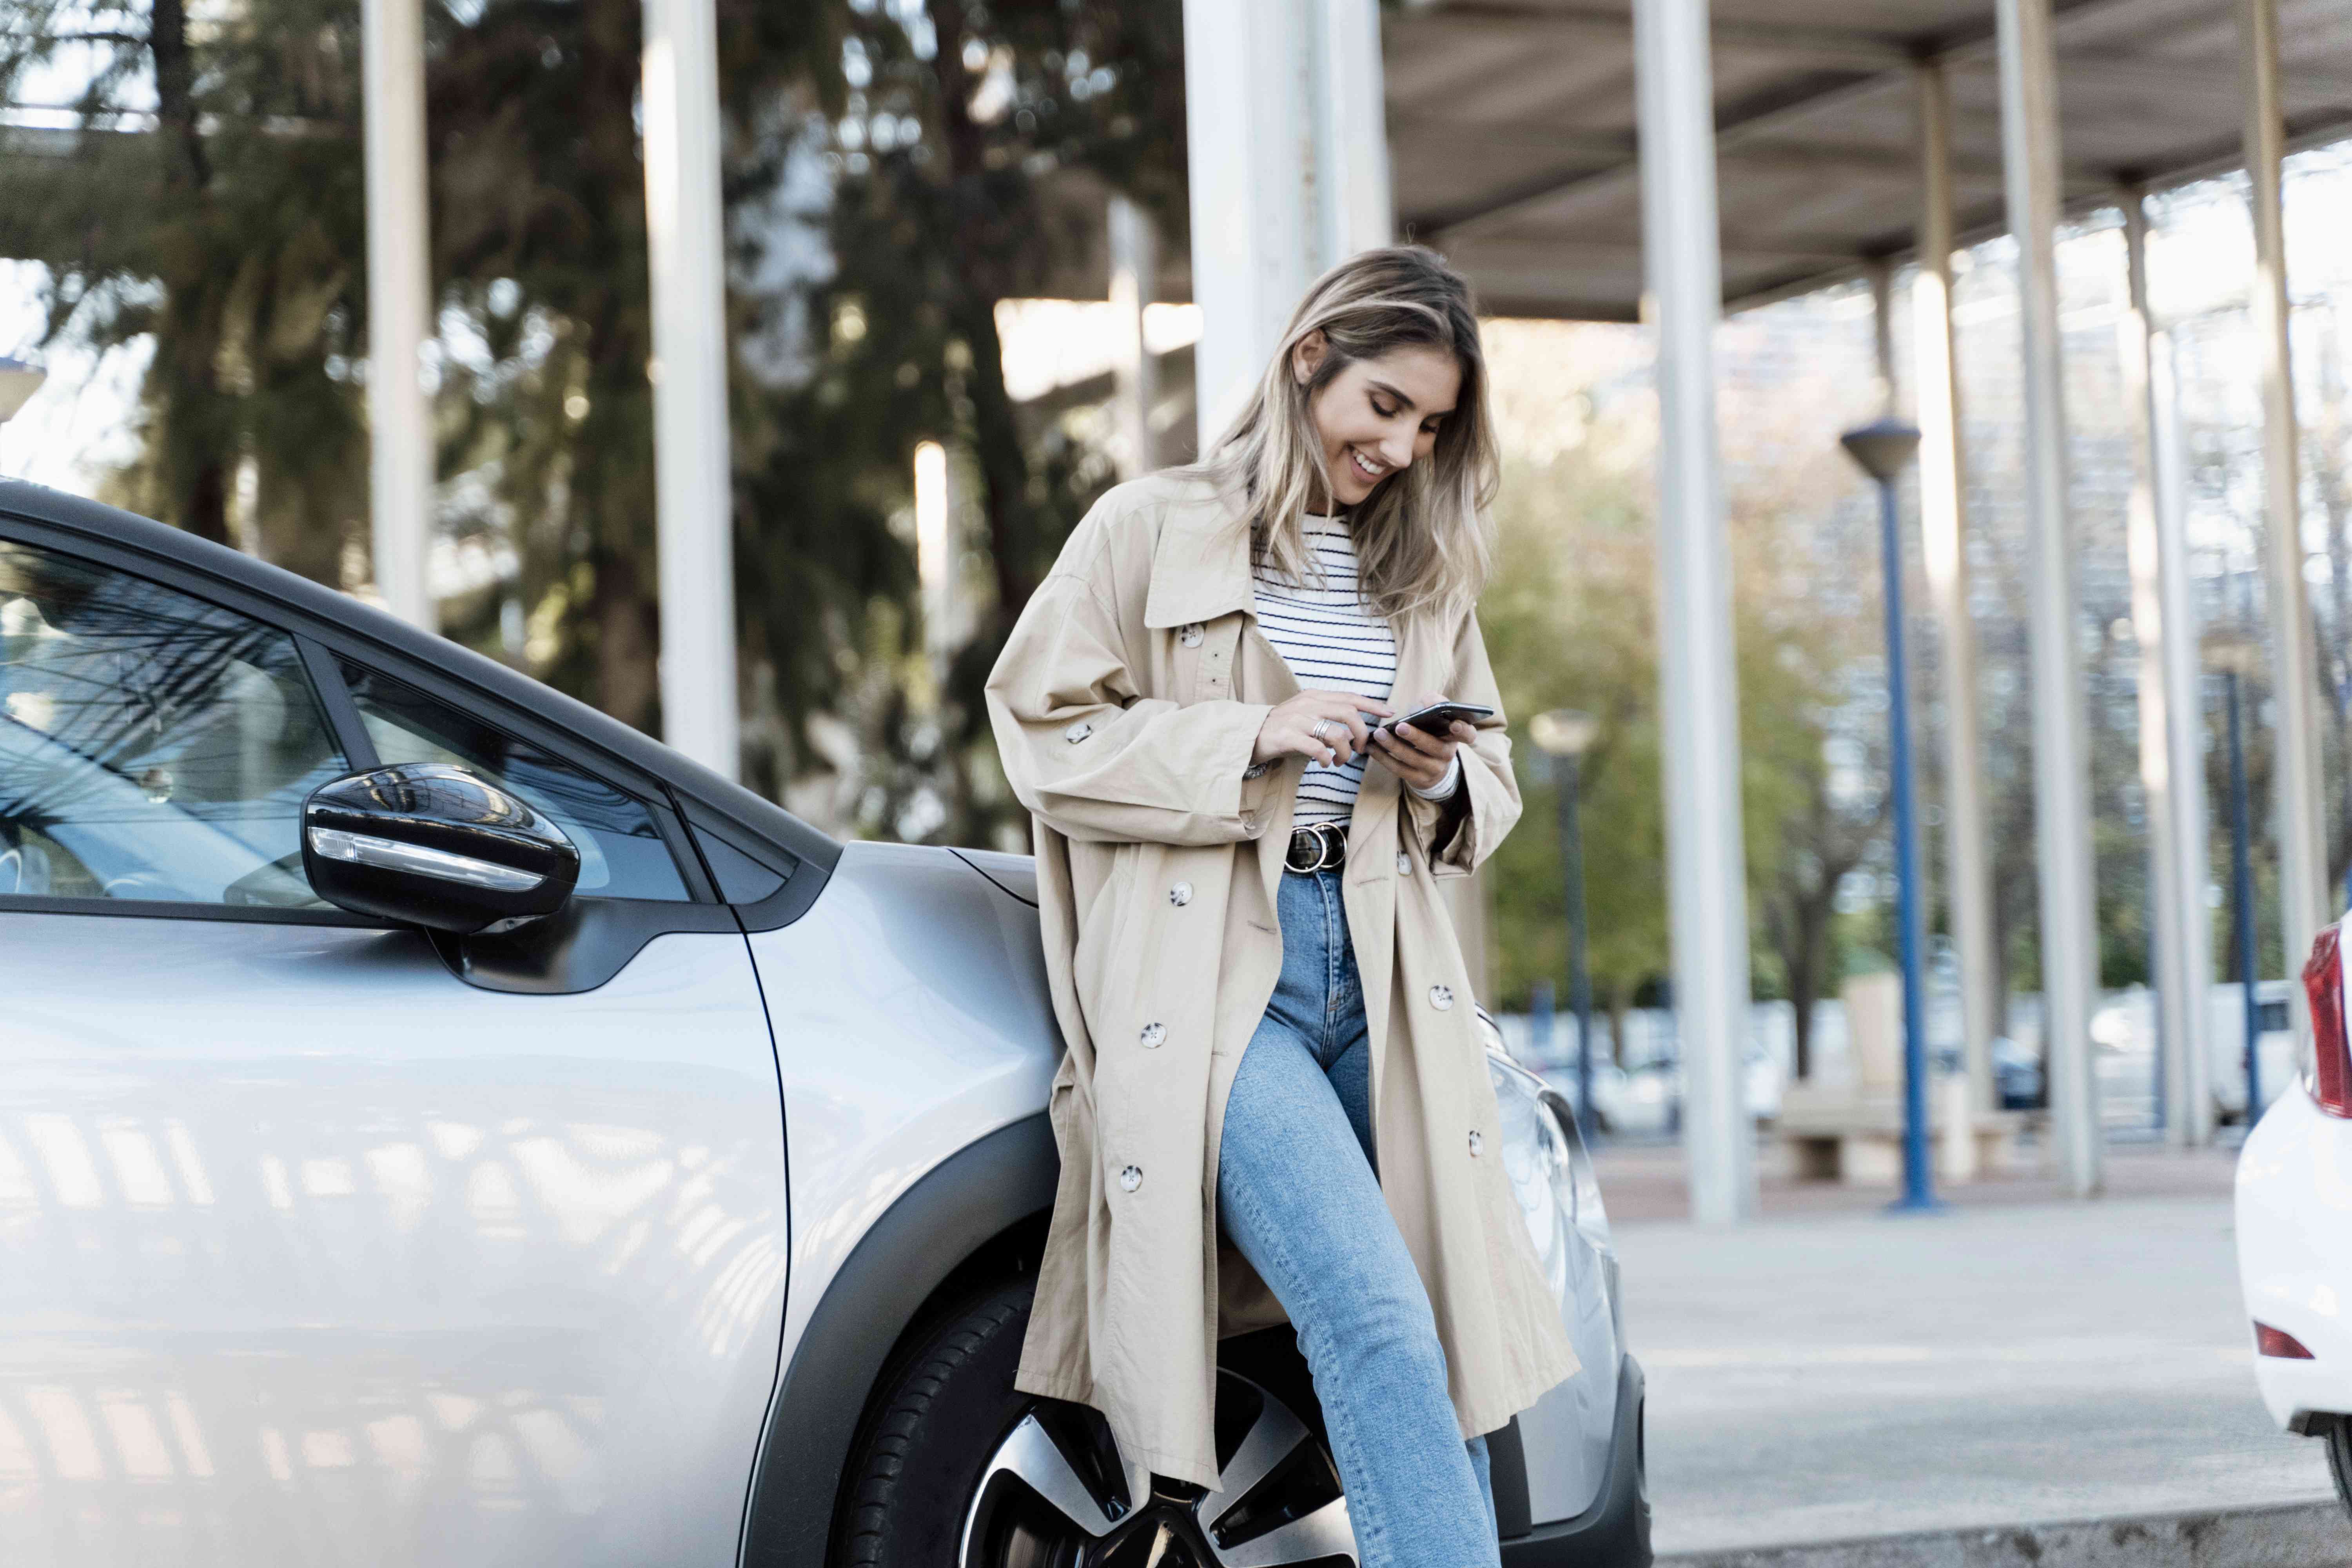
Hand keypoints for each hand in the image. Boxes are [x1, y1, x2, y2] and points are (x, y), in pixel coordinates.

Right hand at [1254, 690, 1394, 768]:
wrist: (1248, 735)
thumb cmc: (1281, 728)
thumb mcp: (1306, 716)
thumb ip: (1328, 718)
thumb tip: (1354, 732)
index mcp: (1314, 696)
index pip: (1349, 697)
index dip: (1372, 705)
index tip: (1389, 713)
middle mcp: (1308, 704)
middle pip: (1348, 713)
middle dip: (1362, 733)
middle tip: (1361, 749)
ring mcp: (1297, 719)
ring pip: (1336, 734)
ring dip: (1345, 752)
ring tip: (1340, 762)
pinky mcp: (1287, 736)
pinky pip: (1317, 749)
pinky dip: (1328, 759)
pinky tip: (1326, 764)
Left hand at [1372, 693, 1473, 791]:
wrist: (1429, 763)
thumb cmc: (1431, 730)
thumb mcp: (1436, 715)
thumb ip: (1434, 703)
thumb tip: (1428, 703)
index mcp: (1455, 737)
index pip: (1468, 735)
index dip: (1463, 730)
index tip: (1455, 723)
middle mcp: (1448, 755)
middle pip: (1435, 747)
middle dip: (1417, 737)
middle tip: (1399, 726)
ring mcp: (1433, 770)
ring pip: (1413, 759)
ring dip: (1394, 747)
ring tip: (1379, 734)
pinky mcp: (1418, 780)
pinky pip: (1399, 770)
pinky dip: (1384, 758)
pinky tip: (1372, 747)